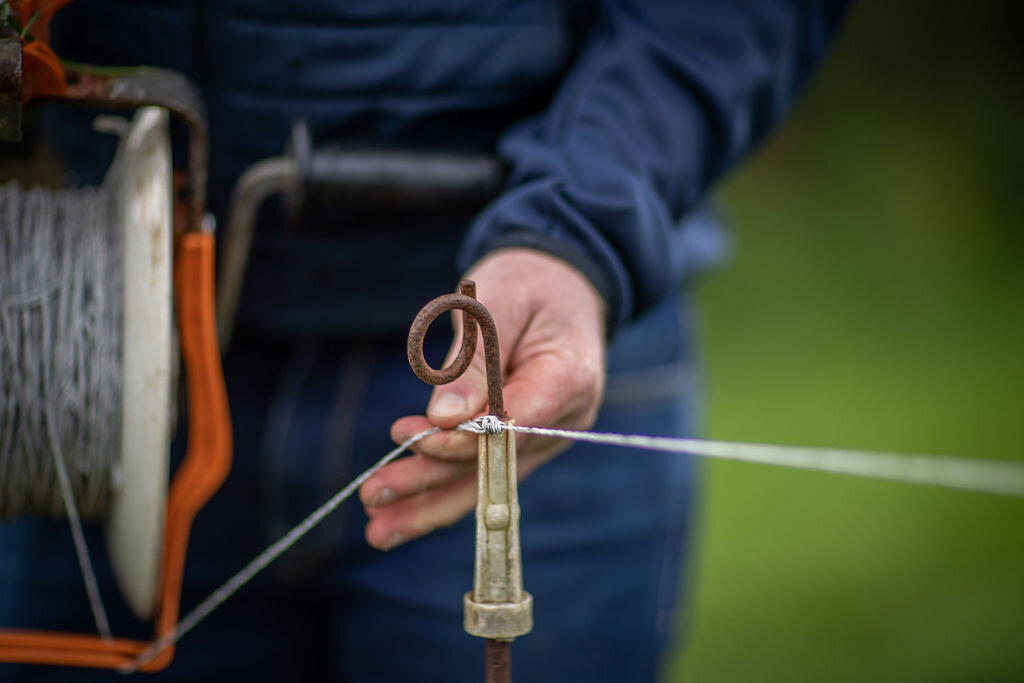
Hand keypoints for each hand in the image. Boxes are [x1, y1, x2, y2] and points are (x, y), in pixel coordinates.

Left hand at [359, 247, 605, 549]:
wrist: (558, 284)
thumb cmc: (527, 285)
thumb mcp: (496, 304)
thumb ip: (474, 363)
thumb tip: (443, 421)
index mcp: (569, 379)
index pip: (513, 425)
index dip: (464, 441)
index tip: (414, 438)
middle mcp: (564, 421)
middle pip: (495, 467)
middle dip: (432, 485)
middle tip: (374, 496)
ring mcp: (545, 438)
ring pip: (486, 483)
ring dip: (430, 505)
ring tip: (378, 529)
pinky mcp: (522, 445)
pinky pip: (481, 474)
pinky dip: (440, 491)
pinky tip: (398, 514)